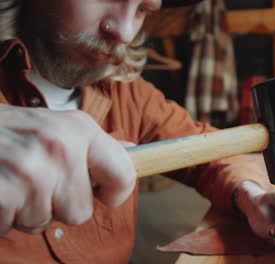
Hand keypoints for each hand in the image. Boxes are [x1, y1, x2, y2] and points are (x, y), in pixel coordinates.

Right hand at [0, 105, 135, 234]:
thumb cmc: (11, 131)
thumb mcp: (56, 126)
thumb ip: (95, 144)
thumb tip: (134, 151)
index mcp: (78, 129)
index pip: (124, 174)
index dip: (116, 192)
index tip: (104, 194)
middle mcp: (59, 147)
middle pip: (81, 212)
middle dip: (56, 205)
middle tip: (33, 180)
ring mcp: (28, 171)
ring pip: (44, 223)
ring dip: (26, 211)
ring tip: (11, 182)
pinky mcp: (2, 194)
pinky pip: (12, 227)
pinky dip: (3, 217)